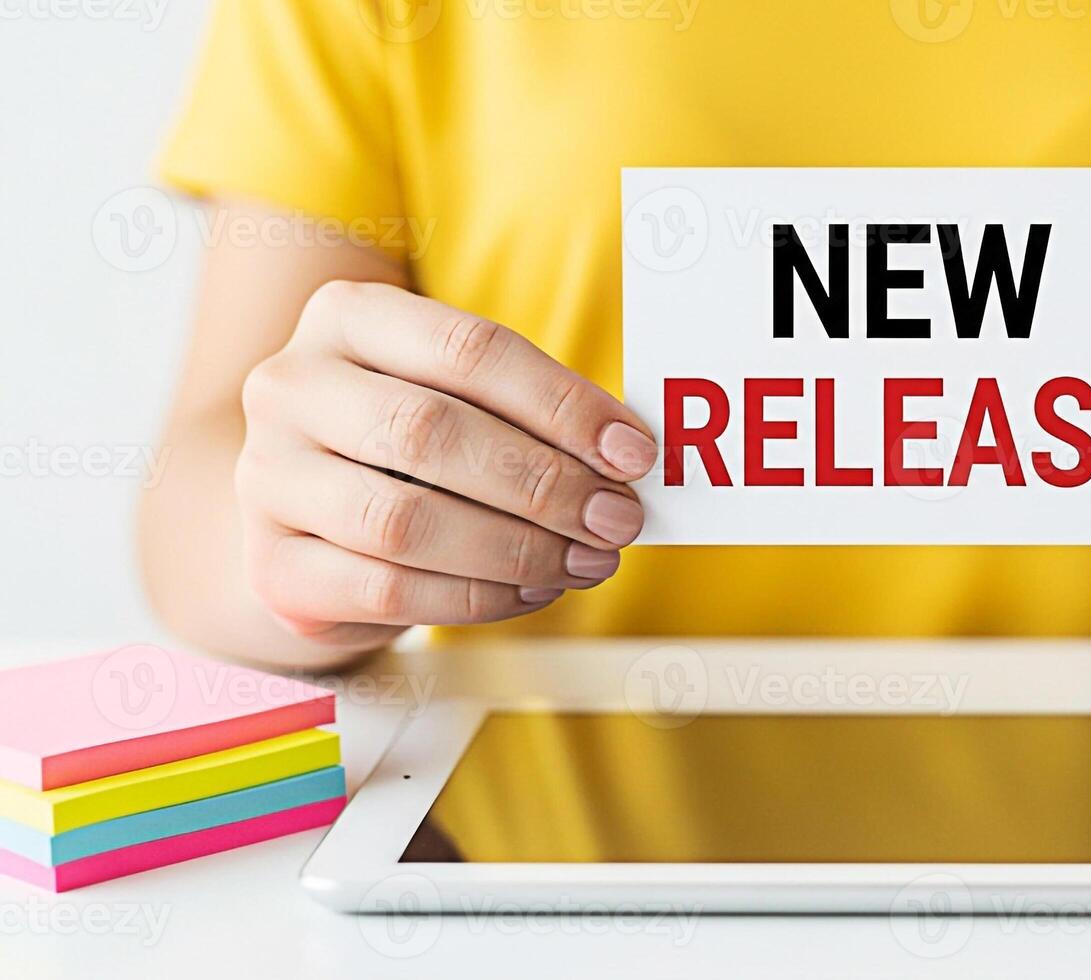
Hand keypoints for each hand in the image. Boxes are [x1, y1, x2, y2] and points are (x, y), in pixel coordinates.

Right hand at [236, 281, 656, 649]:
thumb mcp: (460, 397)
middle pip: (432, 432)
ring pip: (405, 521)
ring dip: (517, 549)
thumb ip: (530, 410)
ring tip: (585, 560)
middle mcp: (291, 386)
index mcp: (347, 316)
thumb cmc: (407, 444)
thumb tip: (627, 455)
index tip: (633, 454)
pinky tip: (532, 590)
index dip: (562, 405)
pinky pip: (388, 590)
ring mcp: (267, 477)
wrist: (307, 515)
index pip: (469, 350)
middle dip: (545, 484)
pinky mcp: (273, 566)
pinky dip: (477, 598)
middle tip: (617, 519)